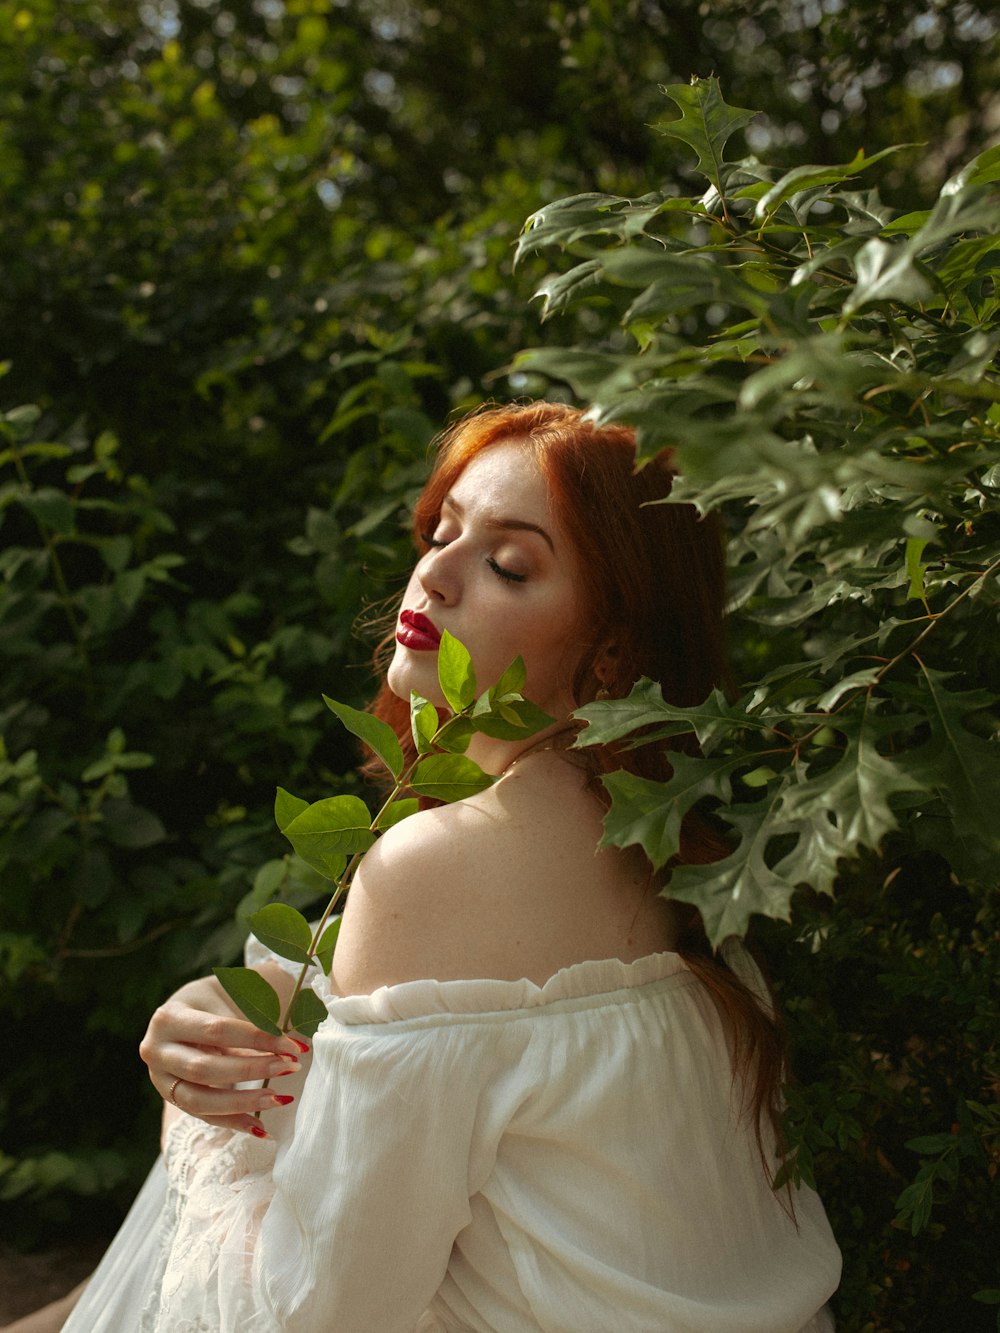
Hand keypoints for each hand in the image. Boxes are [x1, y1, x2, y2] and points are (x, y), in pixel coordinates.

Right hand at [139, 973, 308, 1137]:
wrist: (184, 1012)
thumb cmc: (212, 1002)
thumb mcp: (227, 998)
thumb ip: (254, 1020)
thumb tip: (294, 1046)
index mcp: (168, 1018)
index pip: (218, 1031)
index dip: (257, 1039)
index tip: (293, 1046)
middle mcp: (156, 1051)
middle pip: (205, 1068)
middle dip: (252, 1070)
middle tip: (290, 1068)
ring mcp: (160, 1080)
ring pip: (200, 1100)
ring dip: (244, 1102)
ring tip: (279, 1098)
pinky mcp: (172, 1100)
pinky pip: (204, 1117)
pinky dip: (234, 1122)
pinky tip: (261, 1126)